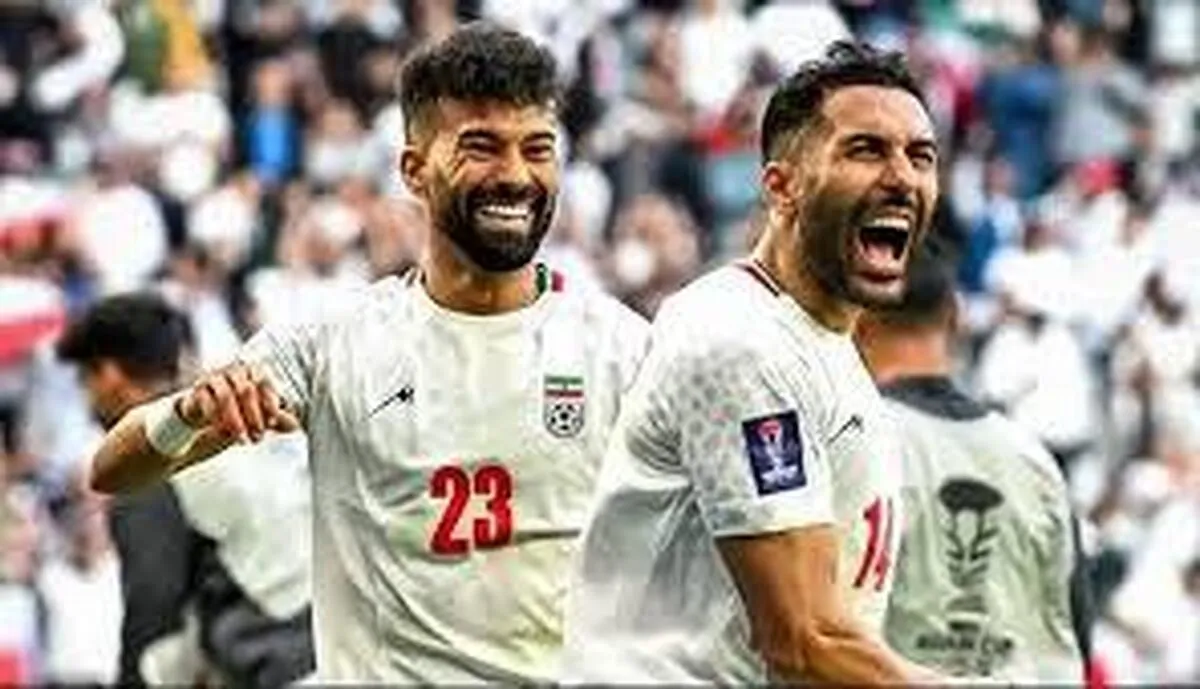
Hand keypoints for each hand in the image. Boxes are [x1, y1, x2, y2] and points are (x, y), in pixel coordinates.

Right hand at [178, 363, 299, 443]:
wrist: (207, 419)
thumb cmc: (241, 413)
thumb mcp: (263, 417)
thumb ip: (279, 419)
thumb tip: (296, 426)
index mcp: (253, 371)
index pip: (264, 382)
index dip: (270, 402)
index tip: (274, 421)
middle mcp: (233, 370)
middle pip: (246, 390)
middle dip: (254, 416)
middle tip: (259, 437)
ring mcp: (213, 378)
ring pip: (225, 396)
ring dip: (235, 421)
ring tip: (243, 440)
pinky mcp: (196, 391)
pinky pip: (205, 403)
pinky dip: (217, 420)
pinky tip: (224, 433)